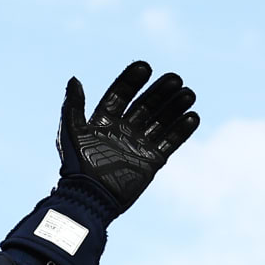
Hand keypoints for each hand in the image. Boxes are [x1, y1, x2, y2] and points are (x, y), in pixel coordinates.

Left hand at [58, 61, 199, 210]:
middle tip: (175, 79)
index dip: (131, 81)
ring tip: (188, 93)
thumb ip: (72, 107)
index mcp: (103, 121)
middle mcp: (122, 130)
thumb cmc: (77, 166)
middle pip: (145, 104)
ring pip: (160, 120)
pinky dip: (181, 130)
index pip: (119, 94)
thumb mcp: (71, 133)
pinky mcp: (151, 160)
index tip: (145, 67)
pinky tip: (192, 117)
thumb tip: (74, 79)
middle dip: (160, 91)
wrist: (90, 198)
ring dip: (174, 106)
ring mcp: (138, 144)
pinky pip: (170, 142)